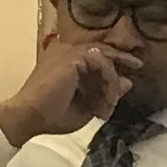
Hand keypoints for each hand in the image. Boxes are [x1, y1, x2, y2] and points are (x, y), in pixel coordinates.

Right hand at [0, 26, 141, 145]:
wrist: (29, 116)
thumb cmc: (52, 115)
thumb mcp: (87, 104)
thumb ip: (107, 91)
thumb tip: (128, 81)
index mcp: (65, 59)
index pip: (96, 55)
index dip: (113, 63)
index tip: (129, 73)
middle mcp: (66, 50)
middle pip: (102, 50)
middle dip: (121, 60)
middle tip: (137, 65)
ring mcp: (69, 51)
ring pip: (105, 58)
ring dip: (112, 81)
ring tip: (110, 102)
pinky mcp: (73, 57)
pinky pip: (102, 63)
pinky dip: (109, 81)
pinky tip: (107, 98)